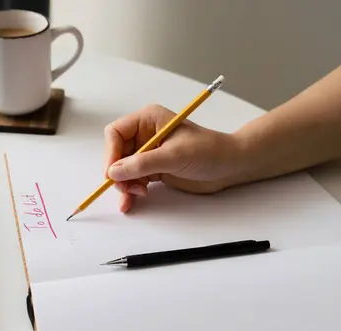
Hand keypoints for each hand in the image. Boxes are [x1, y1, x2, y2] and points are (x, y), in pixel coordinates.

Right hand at [103, 104, 246, 211]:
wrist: (230, 166)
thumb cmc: (209, 151)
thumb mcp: (174, 156)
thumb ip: (143, 164)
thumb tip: (113, 172)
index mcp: (148, 120)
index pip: (116, 133)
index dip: (110, 153)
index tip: (111, 174)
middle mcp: (145, 135)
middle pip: (116, 154)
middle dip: (118, 173)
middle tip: (126, 189)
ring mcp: (149, 153)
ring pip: (122, 170)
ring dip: (124, 185)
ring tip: (134, 197)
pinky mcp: (154, 169)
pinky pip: (133, 180)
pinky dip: (130, 191)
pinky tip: (132, 201)